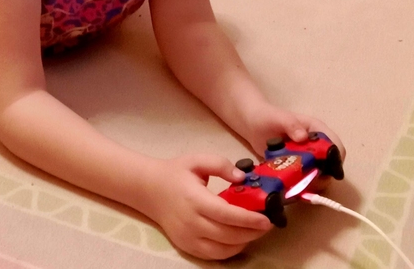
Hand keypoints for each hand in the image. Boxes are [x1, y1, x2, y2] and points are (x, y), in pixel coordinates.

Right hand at [143, 155, 271, 259]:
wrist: (149, 189)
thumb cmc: (175, 173)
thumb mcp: (196, 160)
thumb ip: (220, 164)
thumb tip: (242, 178)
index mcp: (195, 199)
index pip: (227, 215)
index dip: (249, 219)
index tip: (266, 219)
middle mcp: (192, 222)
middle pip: (228, 235)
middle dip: (252, 232)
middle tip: (267, 224)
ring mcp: (189, 238)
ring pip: (224, 249)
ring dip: (244, 242)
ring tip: (256, 230)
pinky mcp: (187, 247)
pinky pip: (214, 255)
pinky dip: (231, 250)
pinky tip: (239, 238)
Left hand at [242, 104, 345, 185]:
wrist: (251, 123)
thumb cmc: (267, 116)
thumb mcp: (279, 118)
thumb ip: (291, 125)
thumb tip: (303, 138)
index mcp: (316, 130)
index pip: (336, 146)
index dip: (335, 160)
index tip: (325, 171)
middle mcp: (315, 146)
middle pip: (330, 166)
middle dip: (322, 176)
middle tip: (306, 180)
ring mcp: (307, 158)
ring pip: (319, 176)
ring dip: (310, 183)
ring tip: (295, 183)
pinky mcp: (297, 168)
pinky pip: (305, 180)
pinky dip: (300, 186)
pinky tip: (290, 185)